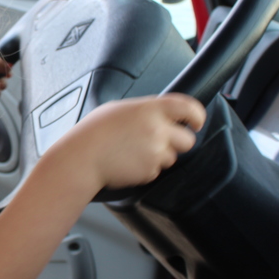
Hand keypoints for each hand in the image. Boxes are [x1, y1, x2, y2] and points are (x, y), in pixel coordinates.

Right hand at [47, 93, 206, 192]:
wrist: (81, 158)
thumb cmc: (92, 133)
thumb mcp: (118, 109)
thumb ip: (144, 111)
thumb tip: (158, 114)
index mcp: (149, 109)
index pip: (188, 107)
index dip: (197, 115)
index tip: (196, 121)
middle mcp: (156, 130)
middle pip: (187, 139)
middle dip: (177, 142)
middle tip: (159, 141)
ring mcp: (154, 152)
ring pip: (171, 157)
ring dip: (159, 156)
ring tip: (134, 152)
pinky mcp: (149, 171)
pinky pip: (156, 171)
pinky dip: (146, 169)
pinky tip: (128, 162)